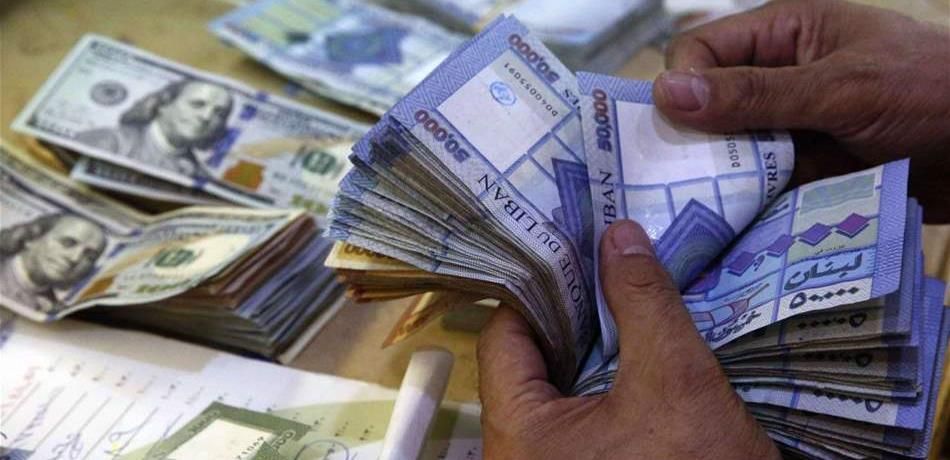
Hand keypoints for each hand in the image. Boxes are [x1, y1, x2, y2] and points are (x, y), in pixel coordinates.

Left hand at [476, 220, 778, 458]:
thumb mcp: (676, 380)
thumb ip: (643, 302)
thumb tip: (619, 235)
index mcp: (518, 432)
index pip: (505, 334)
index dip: (541, 284)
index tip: (578, 247)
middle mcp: (521, 452)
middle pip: (532, 359)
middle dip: (574, 310)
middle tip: (608, 263)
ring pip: (562, 386)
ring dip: (597, 344)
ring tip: (628, 294)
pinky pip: (585, 415)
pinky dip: (610, 379)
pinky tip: (642, 349)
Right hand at [653, 0, 949, 221]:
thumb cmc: (932, 94)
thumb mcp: (841, 88)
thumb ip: (754, 94)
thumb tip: (667, 93)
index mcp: (786, 33)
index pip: (701, 51)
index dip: (683, 86)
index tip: (678, 131)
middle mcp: (780, 78)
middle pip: (707, 105)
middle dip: (694, 139)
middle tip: (682, 181)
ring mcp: (793, 127)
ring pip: (730, 151)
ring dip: (722, 178)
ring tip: (708, 209)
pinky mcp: (807, 171)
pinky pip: (761, 186)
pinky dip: (750, 204)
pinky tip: (738, 225)